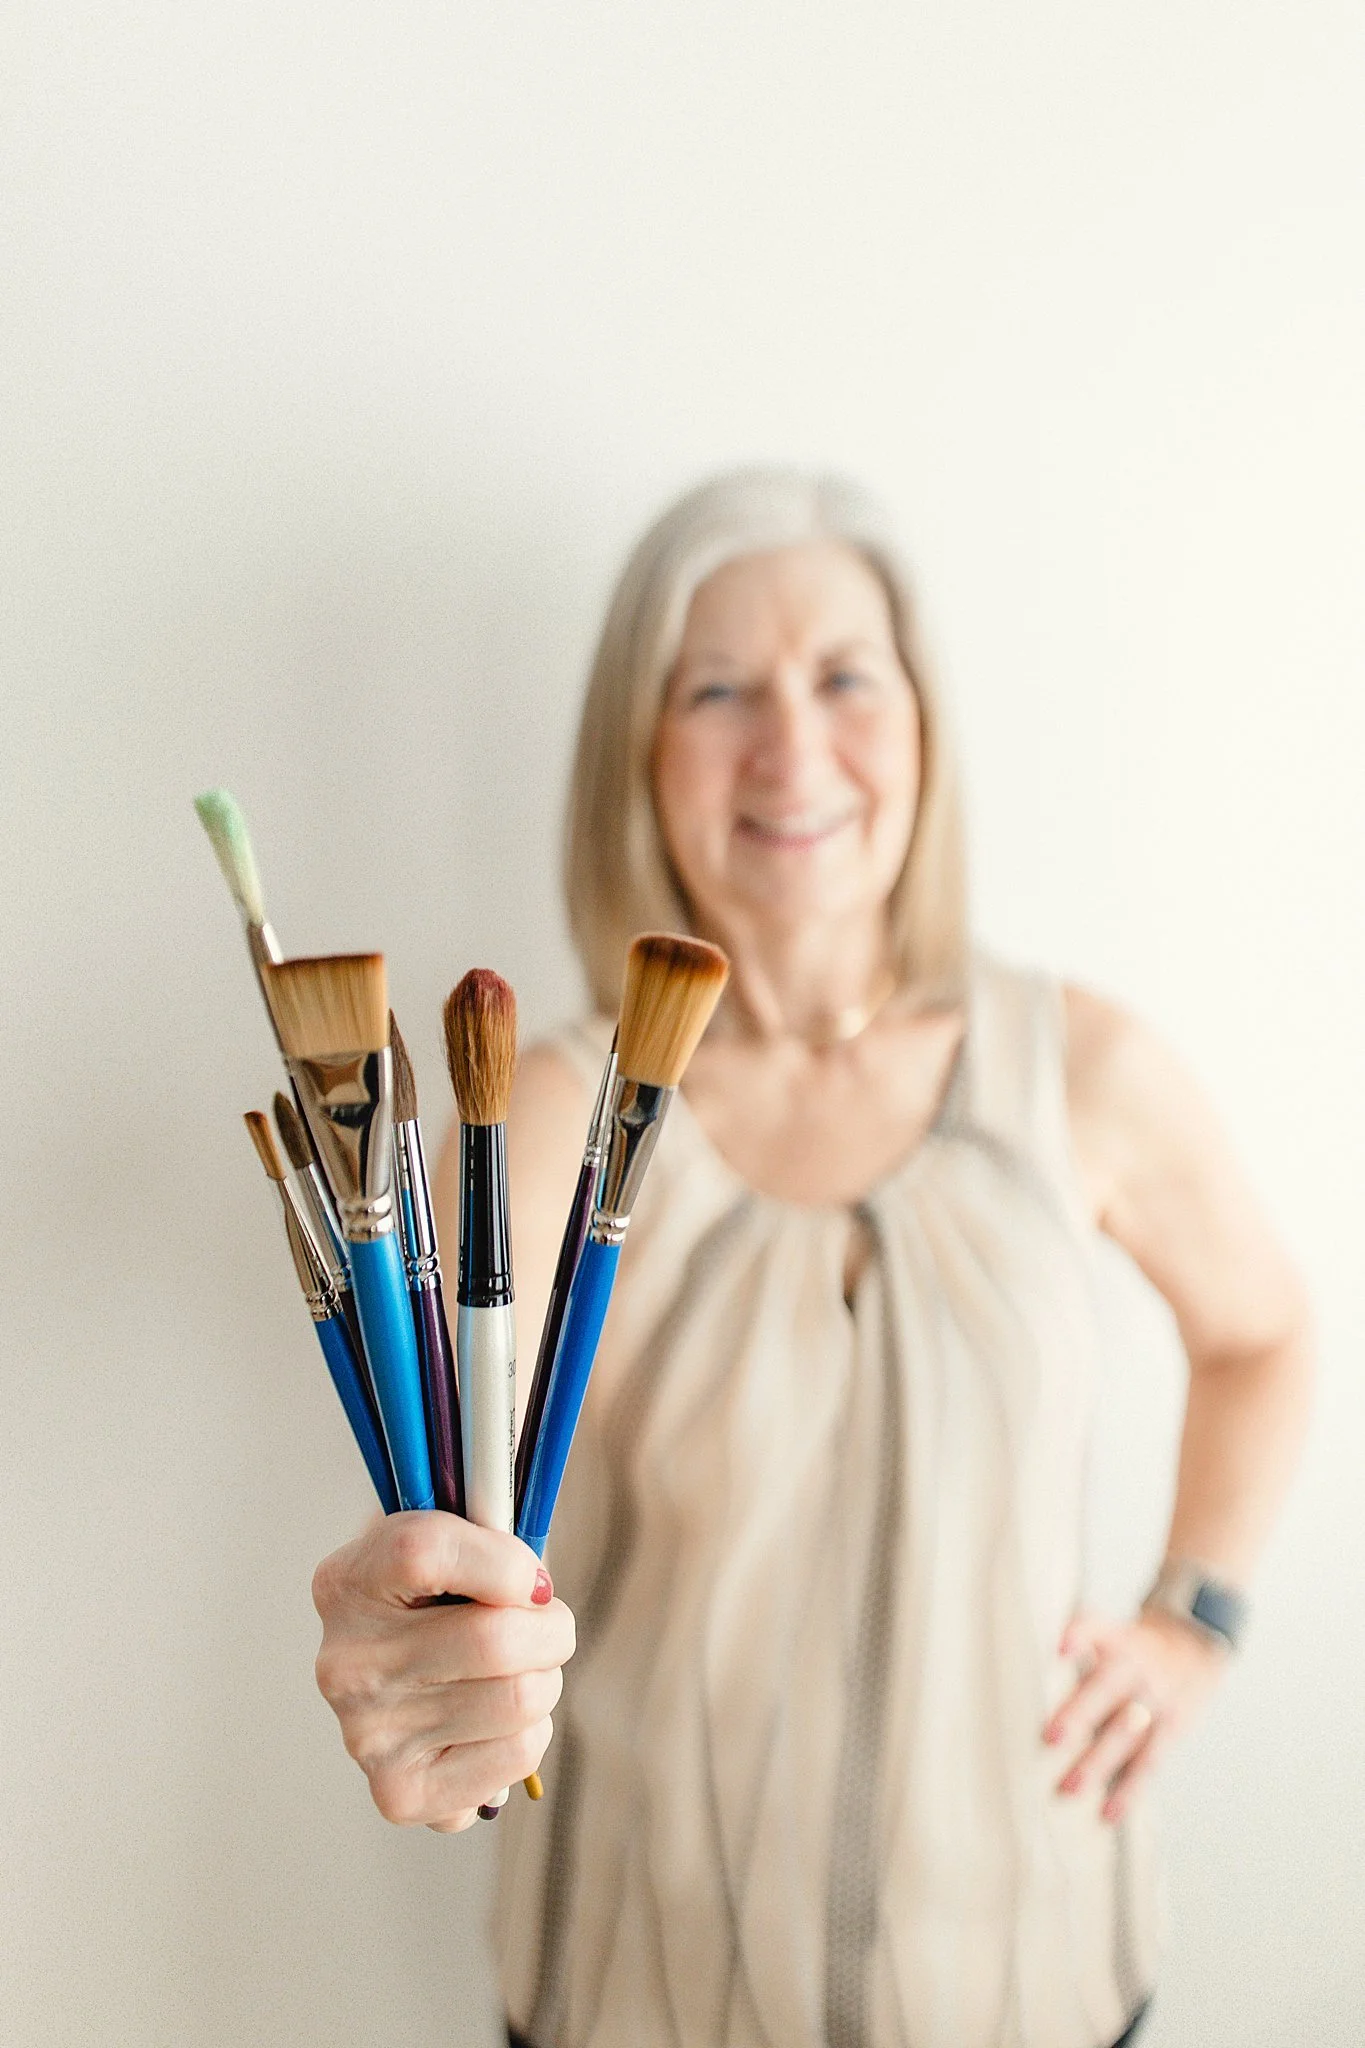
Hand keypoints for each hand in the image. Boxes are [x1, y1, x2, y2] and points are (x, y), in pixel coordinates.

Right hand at [312, 1512, 574, 1832]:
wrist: (406, 1667)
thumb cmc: (444, 1596)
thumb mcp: (454, 1538)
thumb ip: (490, 1534)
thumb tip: (535, 1588)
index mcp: (347, 1583)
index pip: (426, 1552)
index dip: (504, 1561)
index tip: (532, 1577)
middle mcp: (344, 1664)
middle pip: (496, 1640)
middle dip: (552, 1628)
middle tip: (547, 1626)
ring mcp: (366, 1737)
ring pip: (520, 1700)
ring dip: (546, 1680)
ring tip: (520, 1671)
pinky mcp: (400, 1794)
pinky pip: (517, 1756)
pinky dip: (531, 1733)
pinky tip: (496, 1720)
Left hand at [1042, 1606, 1227, 1824]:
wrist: (1192, 1650)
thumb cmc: (1130, 1648)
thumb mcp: (1109, 1631)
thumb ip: (1074, 1641)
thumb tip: (1019, 1653)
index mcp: (1117, 1639)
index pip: (1096, 1629)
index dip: (1080, 1635)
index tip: (1059, 1647)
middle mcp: (1136, 1668)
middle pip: (1107, 1688)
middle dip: (1080, 1712)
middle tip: (1051, 1737)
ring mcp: (1155, 1700)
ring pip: (1127, 1733)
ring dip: (1098, 1763)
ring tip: (1069, 1788)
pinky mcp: (1170, 1730)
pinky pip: (1149, 1762)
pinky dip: (1129, 1791)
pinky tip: (1107, 1812)